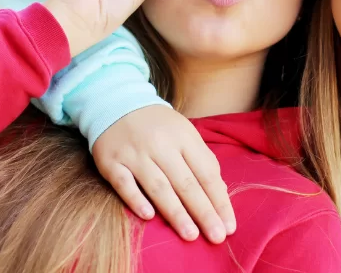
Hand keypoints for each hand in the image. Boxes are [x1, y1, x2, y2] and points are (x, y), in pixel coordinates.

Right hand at [92, 106, 236, 243]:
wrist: (118, 103)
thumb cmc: (159, 126)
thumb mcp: (185, 134)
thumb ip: (202, 161)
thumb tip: (220, 194)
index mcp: (184, 137)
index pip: (206, 173)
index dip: (219, 201)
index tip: (229, 226)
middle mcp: (161, 145)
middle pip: (186, 183)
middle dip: (203, 212)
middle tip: (217, 237)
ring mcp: (135, 154)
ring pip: (158, 186)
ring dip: (176, 212)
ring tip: (191, 235)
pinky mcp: (111, 161)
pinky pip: (124, 184)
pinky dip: (136, 199)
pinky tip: (149, 217)